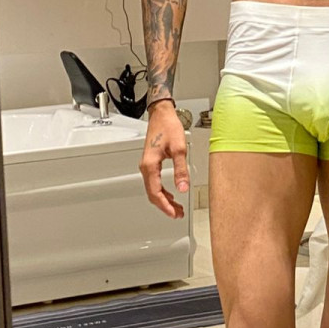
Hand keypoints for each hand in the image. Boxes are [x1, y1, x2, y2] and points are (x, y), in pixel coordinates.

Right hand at [139, 103, 188, 218]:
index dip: (165, 206)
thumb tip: (183, 187)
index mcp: (150, 165)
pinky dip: (162, 191)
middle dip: (165, 206)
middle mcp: (145, 167)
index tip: (173, 213)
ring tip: (176, 208)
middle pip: (153, 193)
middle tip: (177, 214)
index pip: (155, 192)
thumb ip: (181, 170)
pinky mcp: (151, 163)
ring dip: (164, 200)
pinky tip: (171, 194)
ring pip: (153, 189)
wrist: (161, 114)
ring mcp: (147, 165)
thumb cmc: (168, 126)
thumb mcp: (179, 149)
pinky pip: (155, 182)